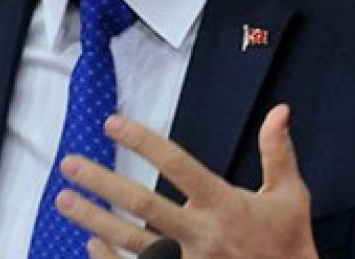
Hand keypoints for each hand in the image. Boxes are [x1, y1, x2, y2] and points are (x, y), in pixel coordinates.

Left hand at [54, 104, 317, 258]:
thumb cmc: (289, 244)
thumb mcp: (290, 196)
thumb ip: (278, 152)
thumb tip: (280, 110)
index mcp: (225, 205)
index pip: (177, 165)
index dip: (143, 142)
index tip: (113, 124)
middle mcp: (202, 235)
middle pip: (143, 205)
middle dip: (103, 183)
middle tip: (70, 164)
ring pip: (132, 241)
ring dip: (94, 220)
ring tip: (65, 200)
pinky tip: (89, 243)